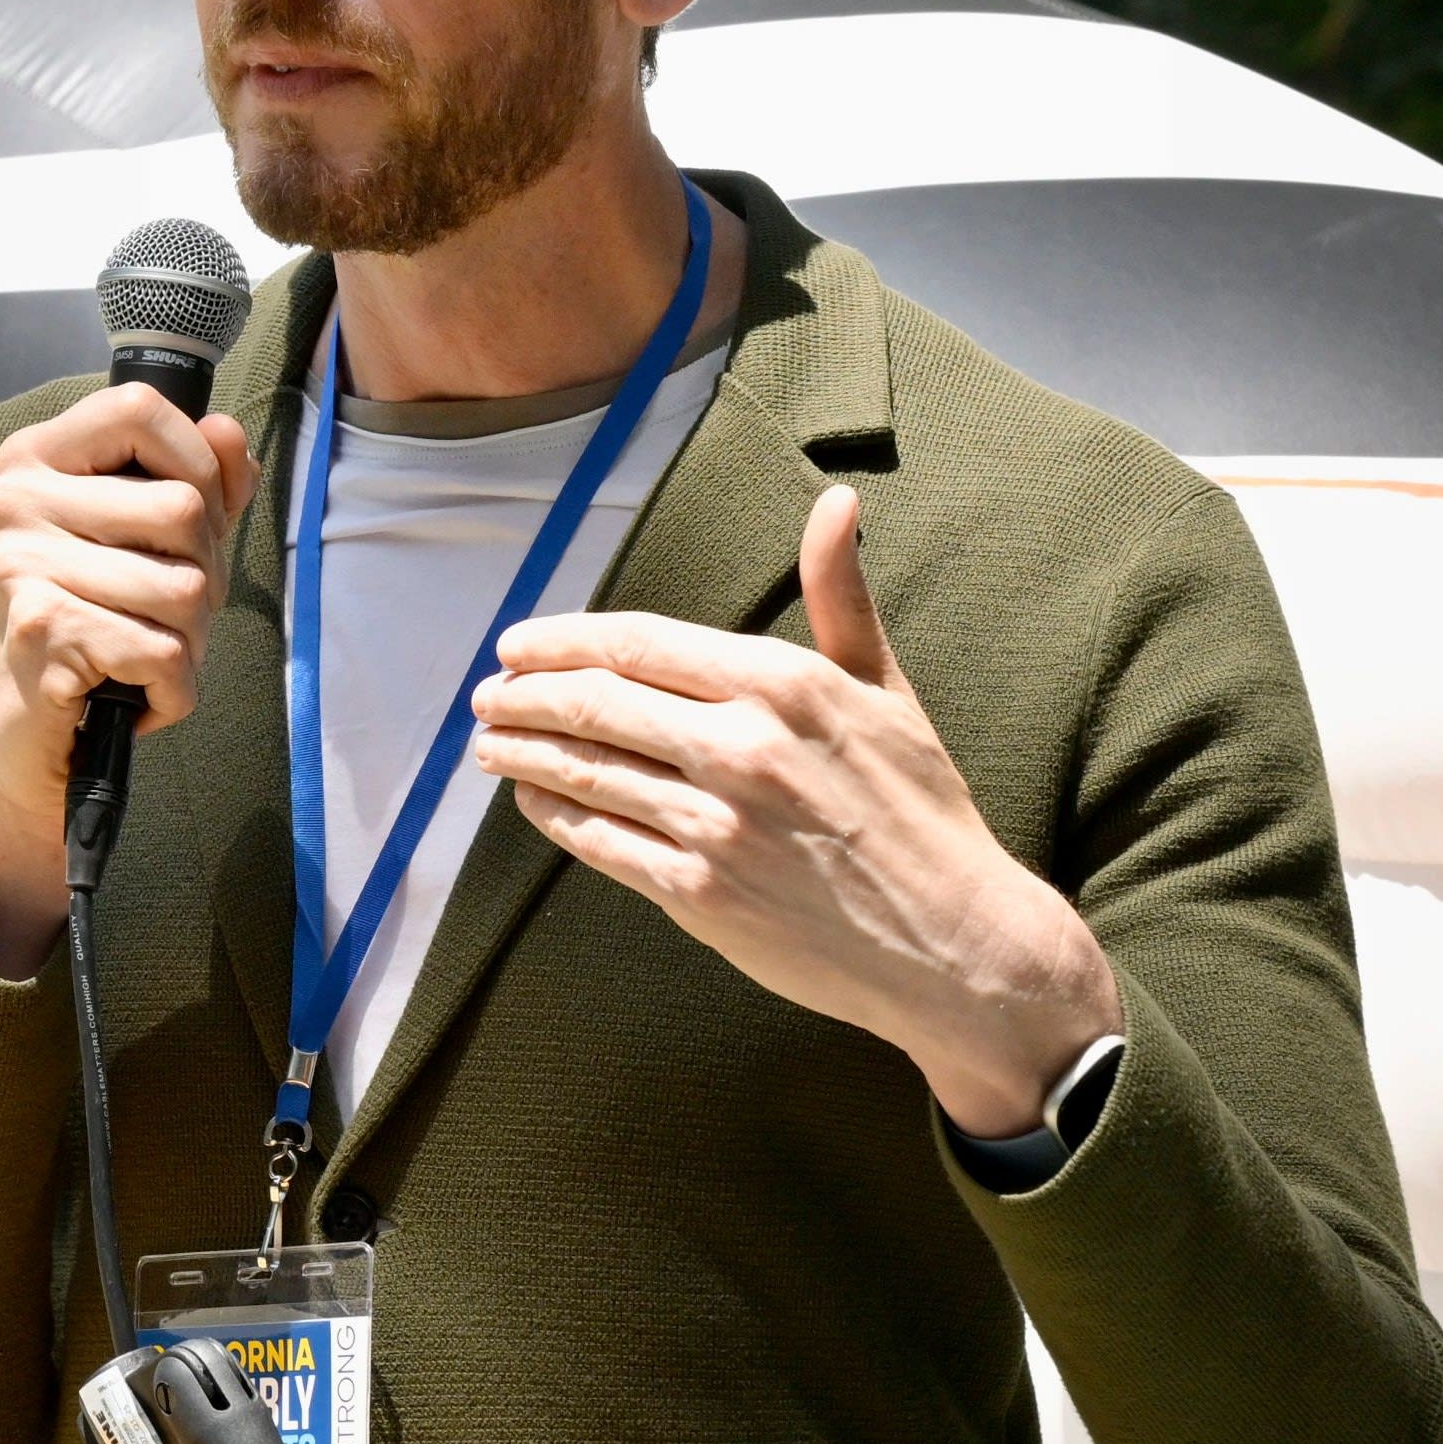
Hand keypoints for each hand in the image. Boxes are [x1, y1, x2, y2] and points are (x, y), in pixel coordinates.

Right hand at [0, 384, 259, 975]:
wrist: (25, 748)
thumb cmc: (89, 636)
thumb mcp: (143, 546)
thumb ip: (194, 482)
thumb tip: (228, 433)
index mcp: (32, 460)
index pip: (140, 408)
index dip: (196, 462)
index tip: (189, 521)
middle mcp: (12, 500)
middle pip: (184, 508)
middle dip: (204, 578)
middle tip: (161, 618)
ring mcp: (19, 565)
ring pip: (185, 588)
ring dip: (190, 643)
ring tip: (143, 659)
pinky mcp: (40, 631)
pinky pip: (165, 652)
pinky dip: (173, 693)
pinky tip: (134, 699)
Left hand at [467, 484, 1120, 1135]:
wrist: (956, 941)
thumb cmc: (920, 808)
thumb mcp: (886, 690)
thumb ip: (840, 597)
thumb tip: (836, 502)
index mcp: (782, 684)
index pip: (639, 644)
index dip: (562, 641)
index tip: (517, 644)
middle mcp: (742, 747)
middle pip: (595, 702)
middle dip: (524, 694)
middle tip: (486, 694)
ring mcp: (715, 823)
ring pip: (585, 771)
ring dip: (522, 753)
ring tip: (489, 743)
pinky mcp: (700, 893)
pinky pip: (599, 843)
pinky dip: (554, 816)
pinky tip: (533, 800)